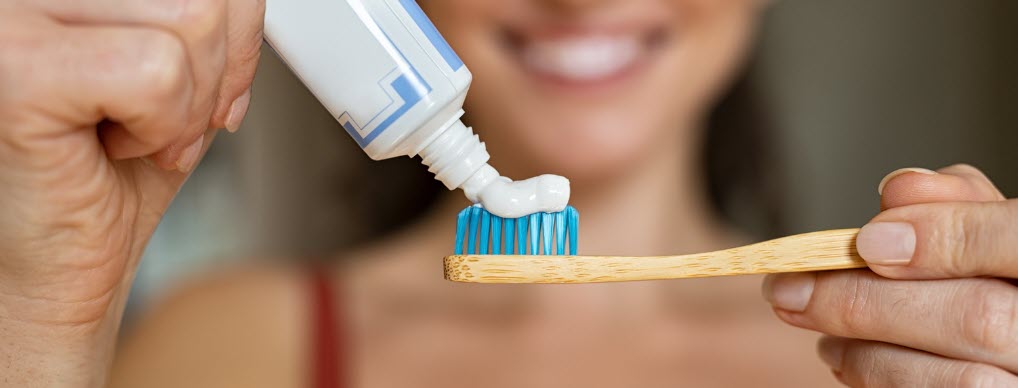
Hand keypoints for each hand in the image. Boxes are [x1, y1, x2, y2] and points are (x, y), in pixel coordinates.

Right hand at [0, 0, 262, 384]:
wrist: (54, 270)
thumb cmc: (106, 177)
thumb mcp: (179, 73)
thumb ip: (206, 21)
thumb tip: (246, 0)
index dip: (236, 30)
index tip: (211, 85)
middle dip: (216, 76)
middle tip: (163, 124)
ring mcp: (14, 17)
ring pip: (194, 21)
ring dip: (187, 107)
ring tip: (131, 136)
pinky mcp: (19, 67)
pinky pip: (160, 72)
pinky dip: (162, 126)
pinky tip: (112, 148)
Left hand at [763, 164, 1017, 386]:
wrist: (1013, 344)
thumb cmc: (1006, 278)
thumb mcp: (999, 234)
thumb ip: (961, 209)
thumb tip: (897, 192)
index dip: (948, 237)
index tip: (866, 240)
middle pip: (979, 319)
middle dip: (869, 304)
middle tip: (788, 290)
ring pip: (962, 381)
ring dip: (868, 354)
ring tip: (819, 334)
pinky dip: (881, 383)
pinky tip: (848, 360)